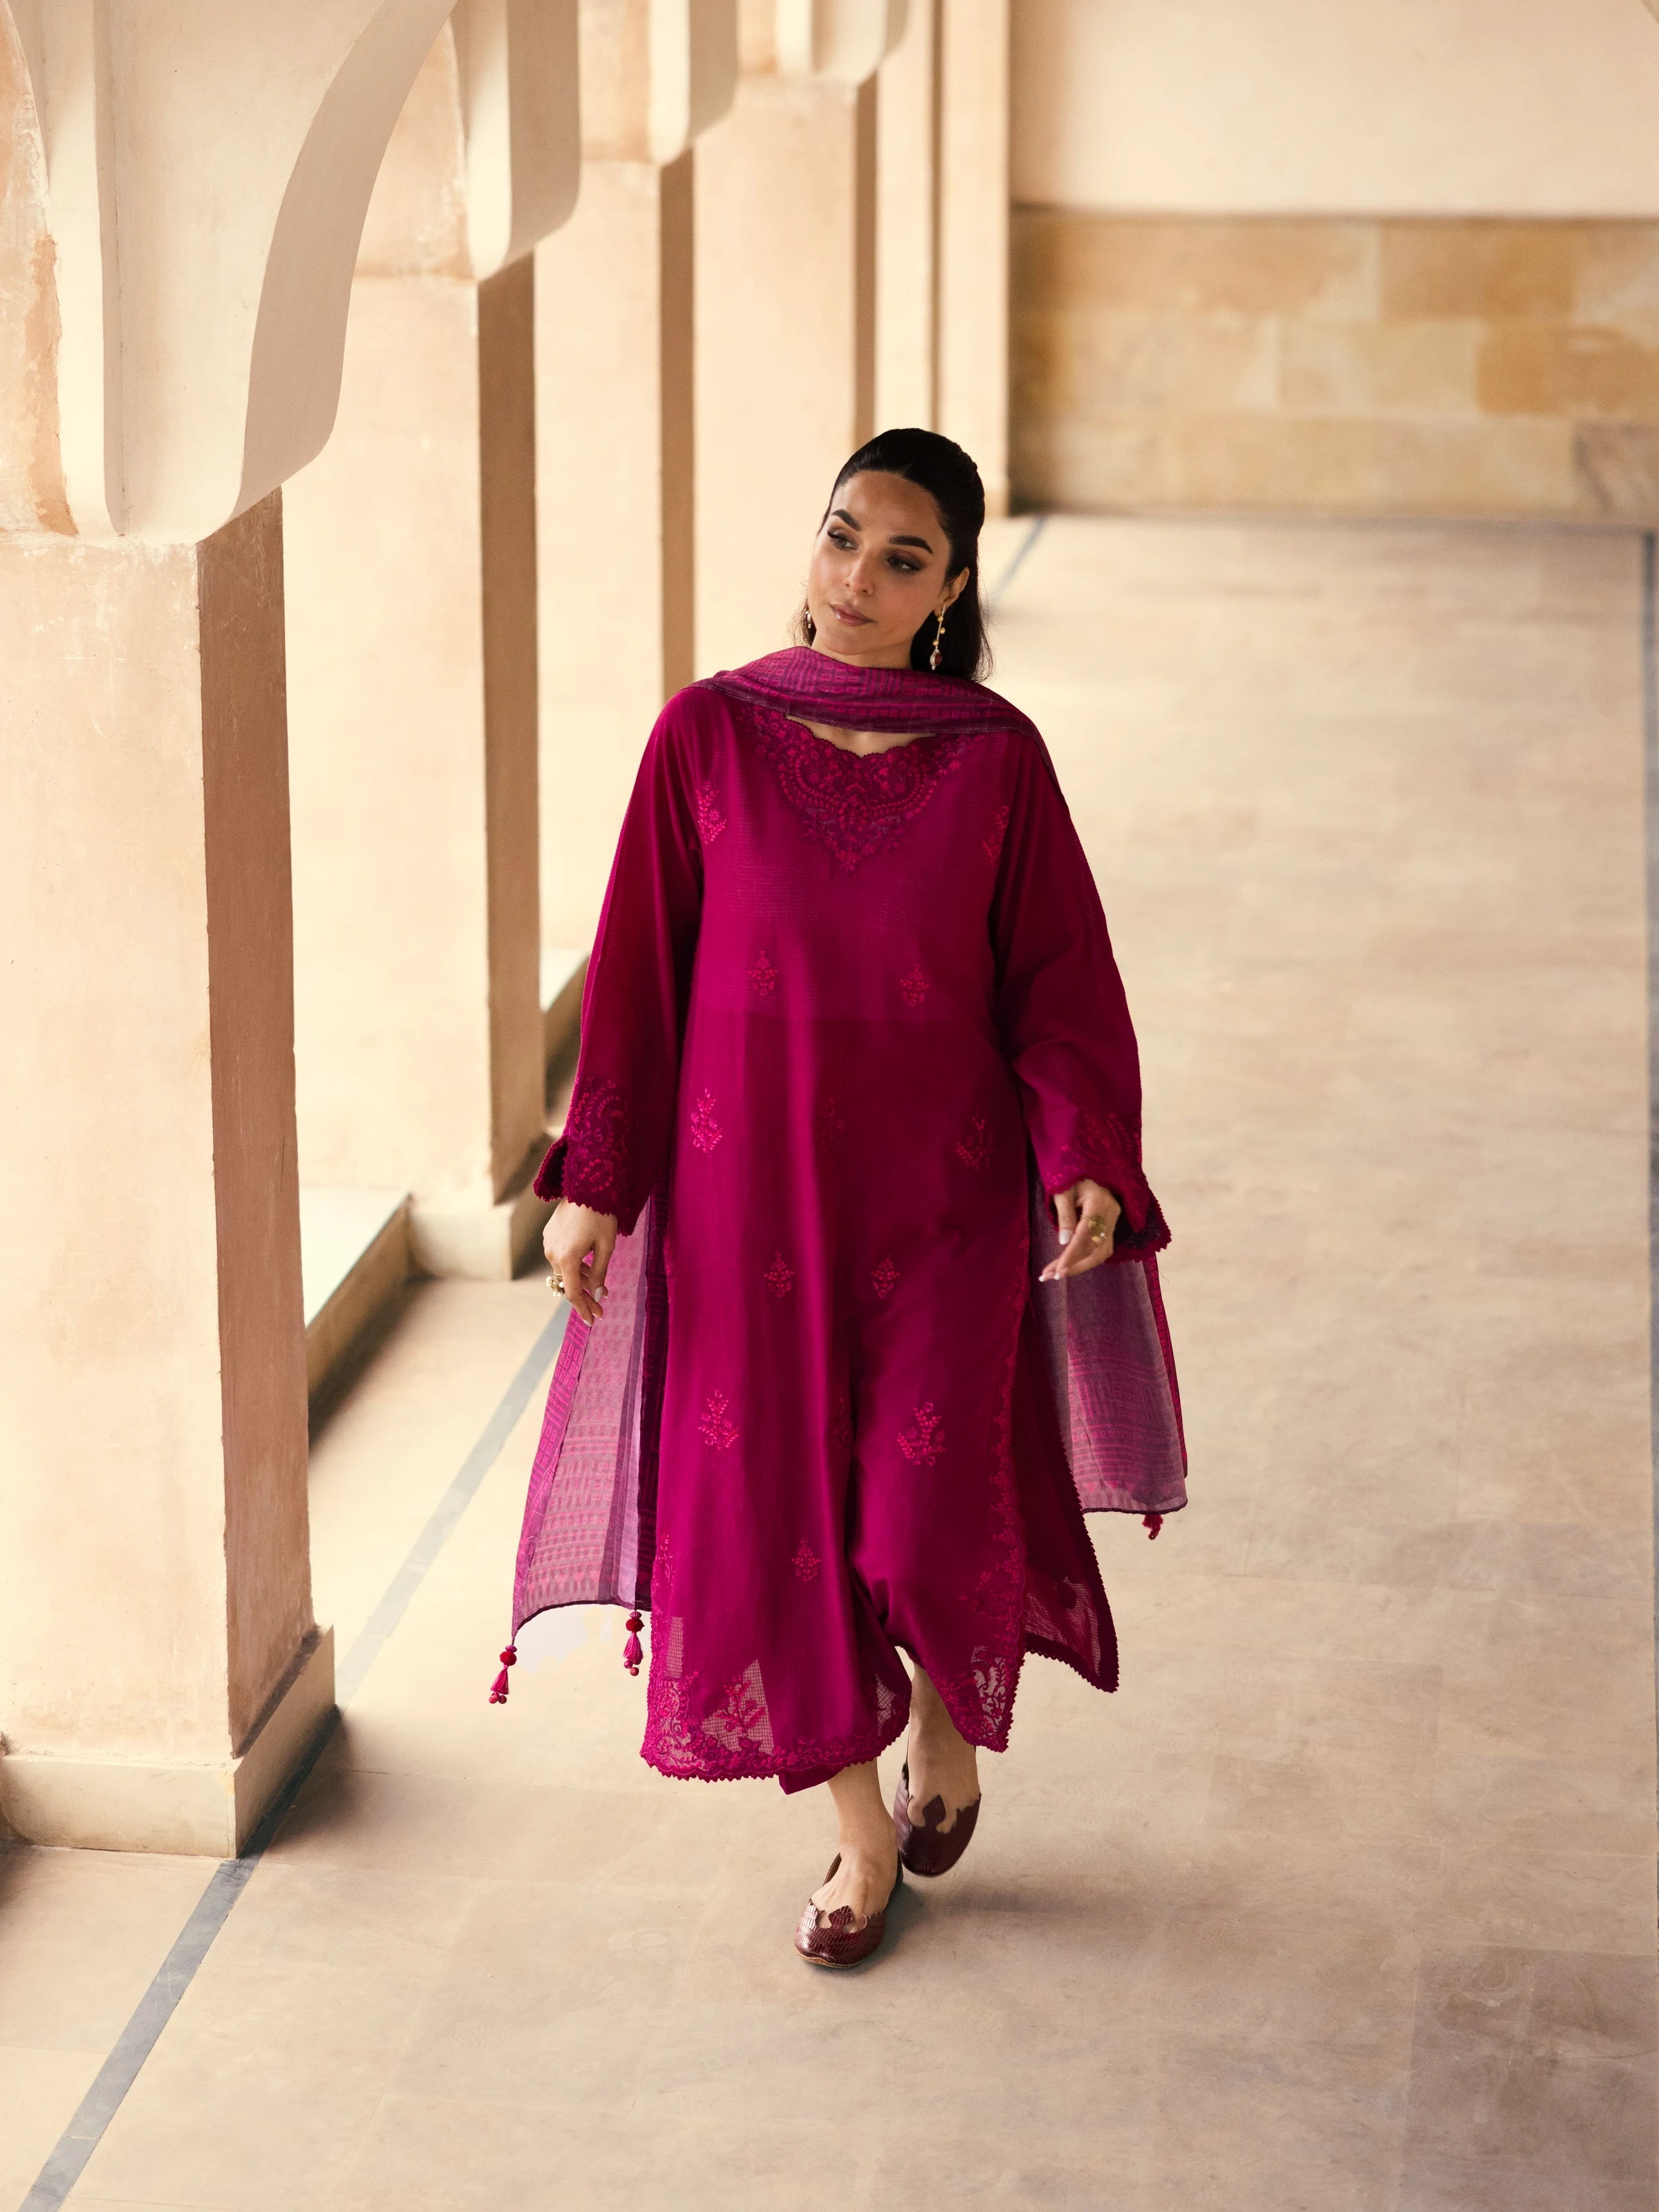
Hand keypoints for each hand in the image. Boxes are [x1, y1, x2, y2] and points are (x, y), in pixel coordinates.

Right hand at [543, 1201, 617, 1325]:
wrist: (587, 1185)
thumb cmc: (601, 1216)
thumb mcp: (606, 1246)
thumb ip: (600, 1273)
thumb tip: (598, 1295)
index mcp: (566, 1258)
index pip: (573, 1293)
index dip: (583, 1309)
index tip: (592, 1321)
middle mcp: (552, 1253)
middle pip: (568, 1283)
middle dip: (585, 1295)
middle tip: (602, 1307)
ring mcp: (548, 1243)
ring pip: (565, 1270)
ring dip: (581, 1279)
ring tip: (601, 1286)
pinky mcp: (549, 1235)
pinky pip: (562, 1257)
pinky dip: (575, 1265)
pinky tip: (589, 1267)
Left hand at [1039, 1179, 1120, 1282]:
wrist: (1086, 1164)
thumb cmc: (1070, 1174)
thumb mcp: (1062, 1190)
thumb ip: (1064, 1215)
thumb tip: (1064, 1243)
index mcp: (1099, 1202)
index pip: (1085, 1236)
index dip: (1071, 1256)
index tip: (1057, 1271)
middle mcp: (1111, 1212)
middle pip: (1095, 1248)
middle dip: (1073, 1265)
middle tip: (1050, 1276)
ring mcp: (1114, 1219)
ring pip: (1102, 1252)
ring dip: (1080, 1265)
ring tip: (1057, 1273)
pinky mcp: (1111, 1223)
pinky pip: (1103, 1247)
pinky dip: (1088, 1258)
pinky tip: (1072, 1264)